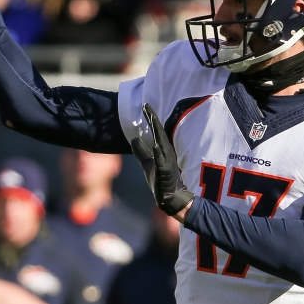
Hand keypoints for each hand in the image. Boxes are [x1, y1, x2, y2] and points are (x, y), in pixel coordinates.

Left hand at [130, 104, 194, 219]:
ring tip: (151, 118)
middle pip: (159, 133)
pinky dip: (159, 152)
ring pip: (161, 143)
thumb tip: (133, 138)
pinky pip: (162, 160)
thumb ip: (141, 151)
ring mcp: (167, 161)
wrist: (170, 198)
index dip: (151, 118)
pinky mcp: (165, 171)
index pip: (156, 130)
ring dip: (156, 131)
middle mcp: (166, 152)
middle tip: (147, 106)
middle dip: (153, 119)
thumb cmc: (160, 180)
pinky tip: (155, 145)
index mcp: (162, 149)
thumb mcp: (148, 162)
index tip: (145, 105)